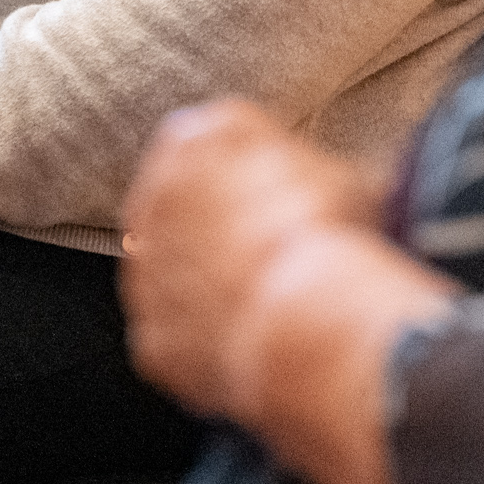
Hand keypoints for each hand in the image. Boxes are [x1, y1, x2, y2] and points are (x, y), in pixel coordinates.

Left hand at [122, 101, 452, 483]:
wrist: (307, 319)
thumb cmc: (330, 234)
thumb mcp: (338, 173)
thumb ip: (307, 168)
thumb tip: (336, 185)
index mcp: (193, 138)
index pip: (216, 142)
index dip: (258, 173)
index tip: (289, 195)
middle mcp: (153, 200)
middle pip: (190, 208)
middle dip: (227, 227)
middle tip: (282, 252)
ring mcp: (146, 276)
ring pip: (180, 273)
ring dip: (214, 284)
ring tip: (275, 303)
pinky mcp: (153, 340)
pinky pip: (183, 339)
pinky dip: (212, 343)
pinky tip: (257, 345)